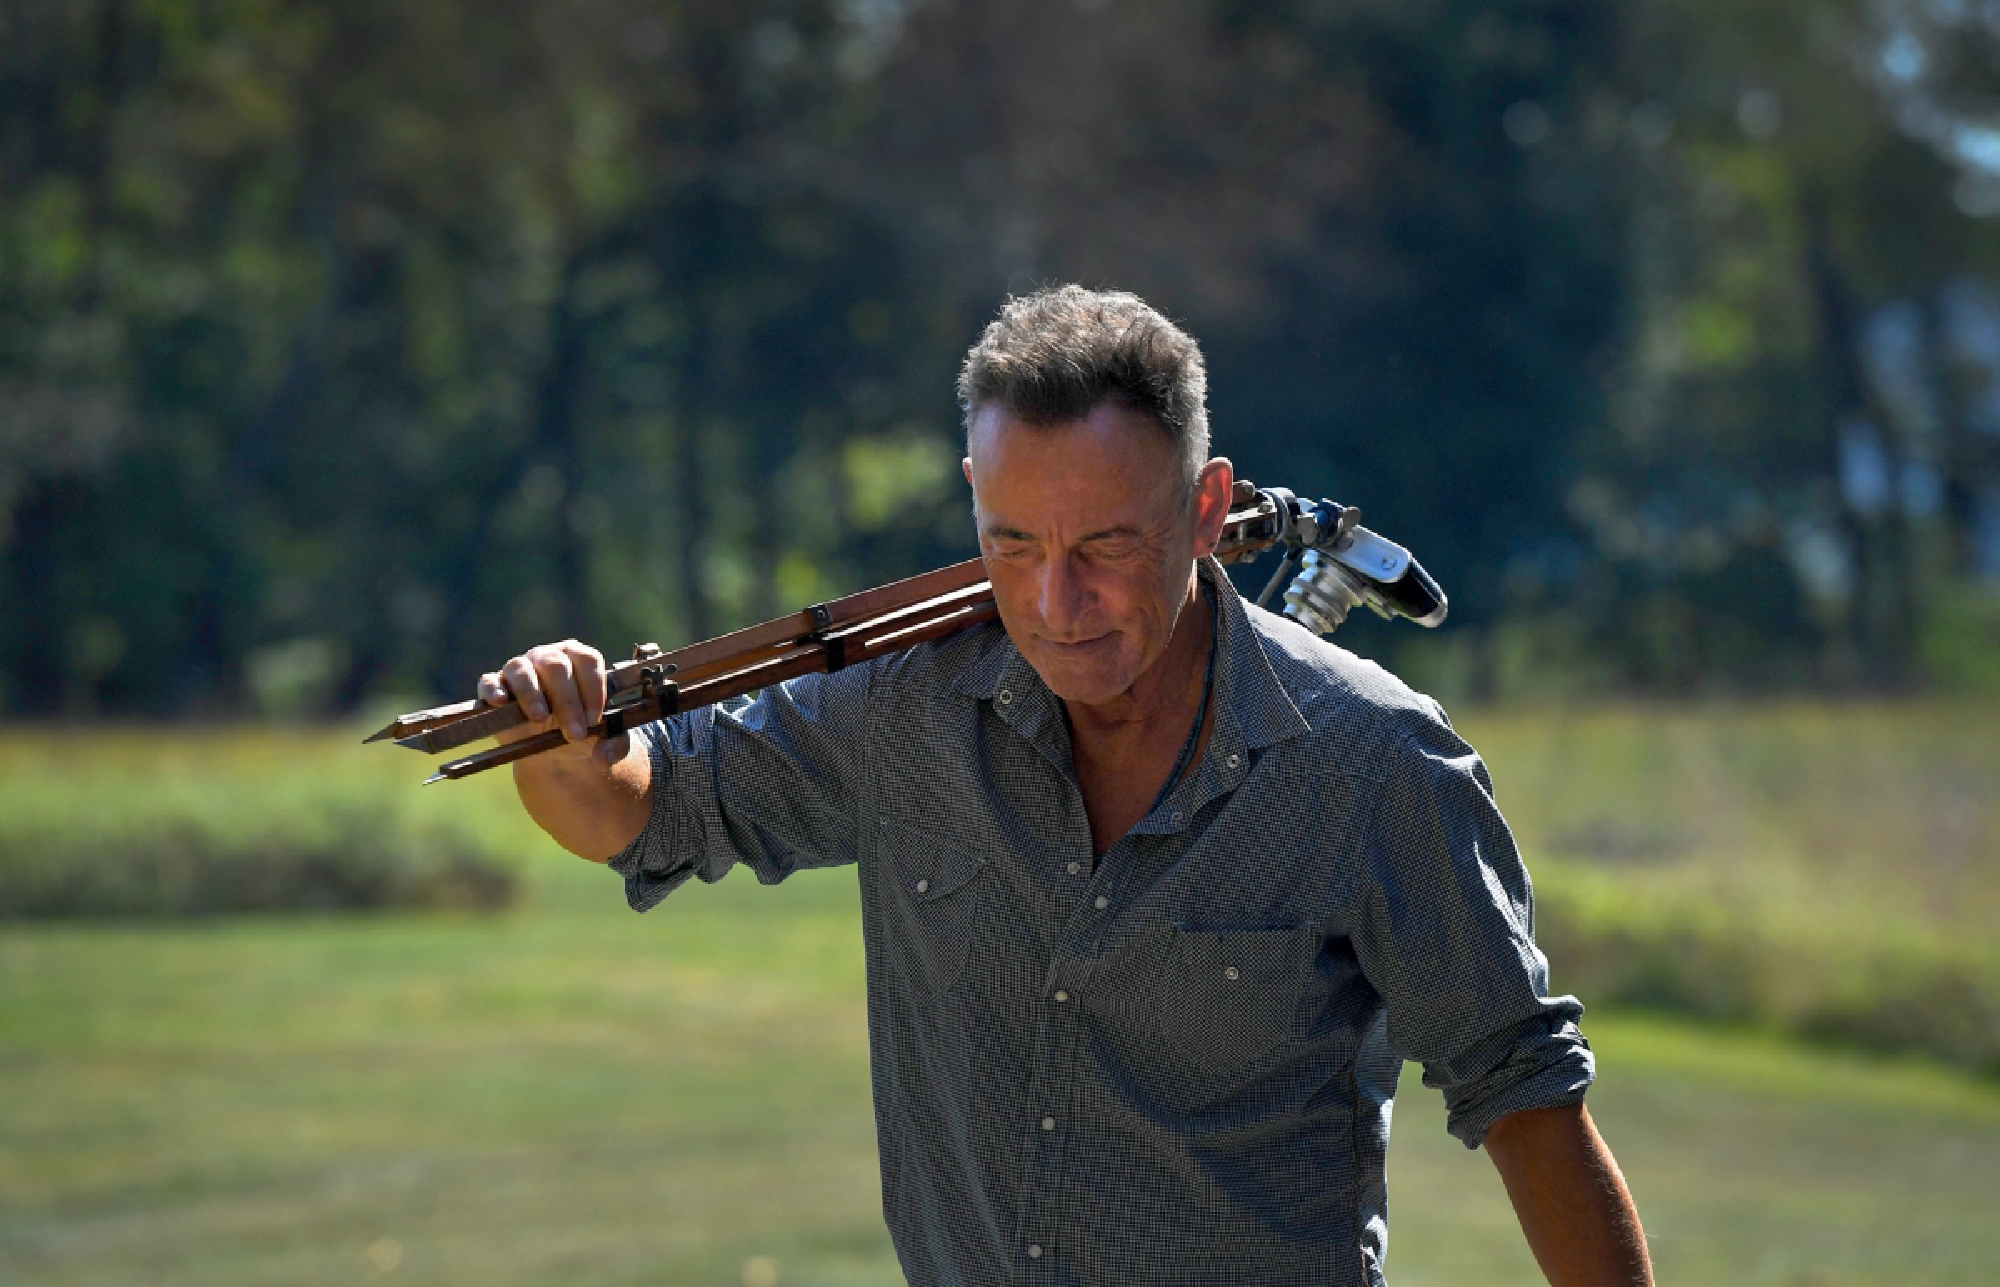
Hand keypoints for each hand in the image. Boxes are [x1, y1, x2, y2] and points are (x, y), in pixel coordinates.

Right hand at [478, 639, 629, 770]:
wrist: (555, 747)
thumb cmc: (582, 728)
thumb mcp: (605, 738)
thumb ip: (614, 744)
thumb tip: (603, 758)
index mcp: (579, 659)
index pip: (587, 660)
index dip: (593, 689)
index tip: (596, 720)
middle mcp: (548, 657)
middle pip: (556, 665)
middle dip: (568, 701)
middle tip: (575, 733)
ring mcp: (519, 669)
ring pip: (521, 670)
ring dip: (531, 694)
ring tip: (540, 718)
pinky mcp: (495, 687)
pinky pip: (489, 682)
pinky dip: (493, 690)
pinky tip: (501, 703)